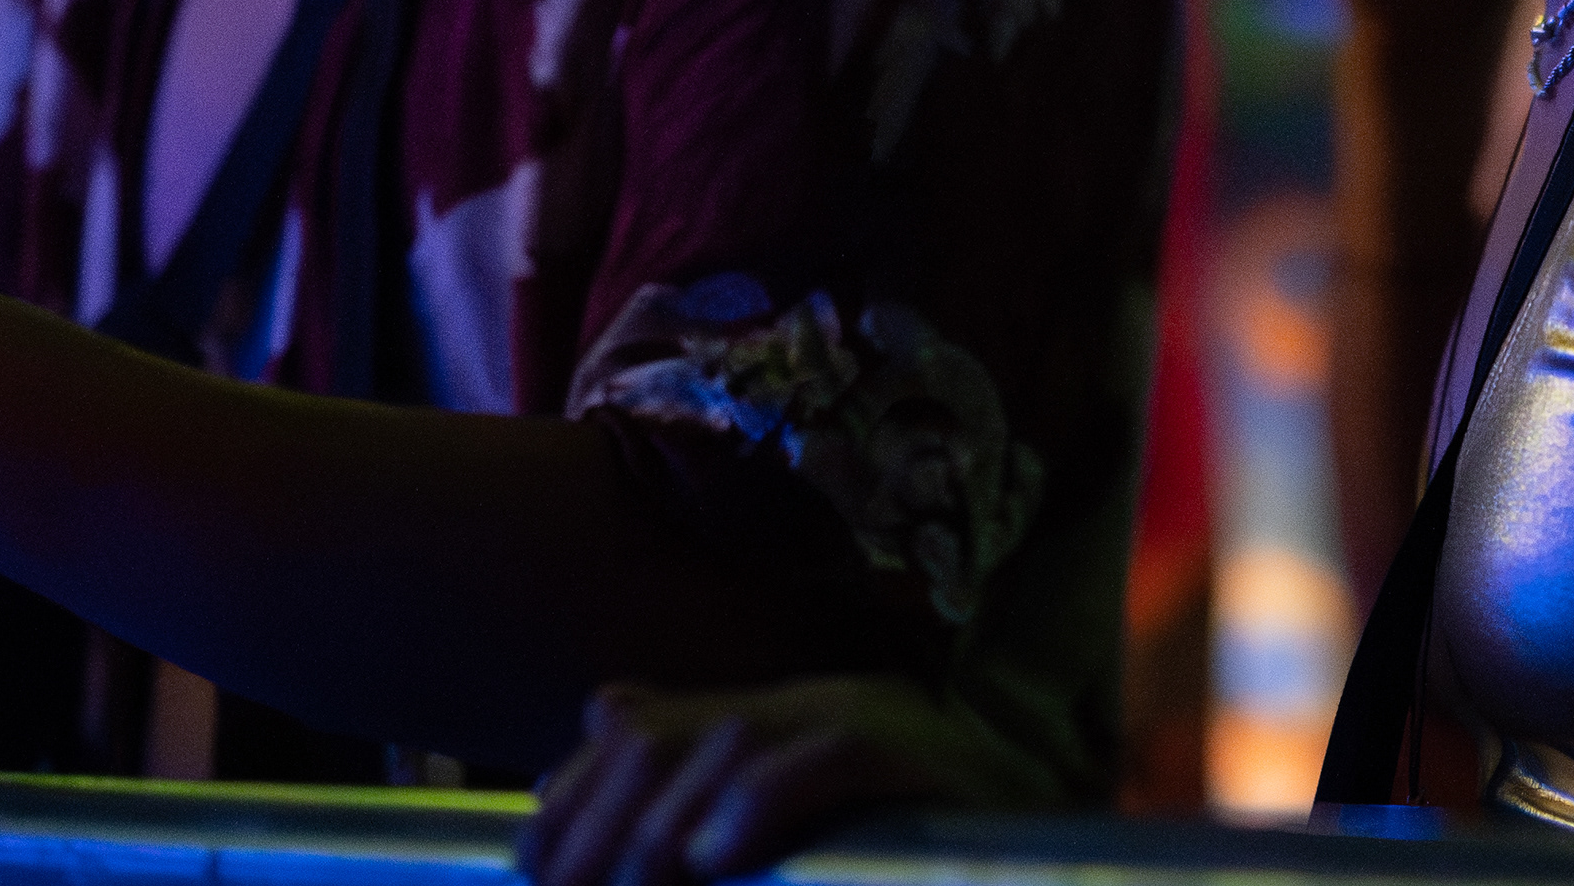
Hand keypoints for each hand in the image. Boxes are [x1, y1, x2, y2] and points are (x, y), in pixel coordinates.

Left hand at [518, 678, 1035, 885]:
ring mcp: (868, 719)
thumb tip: (605, 710)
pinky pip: (825, 759)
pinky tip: (713, 859)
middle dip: (598, 823)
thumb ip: (704, 777)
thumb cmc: (913, 848)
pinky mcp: (919, 752)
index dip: (570, 799)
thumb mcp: (794, 828)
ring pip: (731, 743)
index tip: (533, 869)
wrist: (1041, 860)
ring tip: (636, 880)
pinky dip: (757, 804)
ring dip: (662, 823)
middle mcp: (810, 704)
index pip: (635, 734)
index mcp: (774, 720)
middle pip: (665, 739)